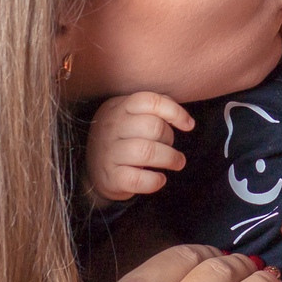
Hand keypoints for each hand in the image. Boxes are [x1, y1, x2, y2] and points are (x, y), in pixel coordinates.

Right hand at [86, 91, 194, 205]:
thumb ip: (155, 108)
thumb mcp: (130, 115)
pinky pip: (138, 179)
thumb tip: (184, 119)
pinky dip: (155, 180)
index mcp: (119, 107)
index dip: (174, 112)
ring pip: (147, 152)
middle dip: (170, 138)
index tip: (188, 125)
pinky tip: (160, 179)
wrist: (93, 169)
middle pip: (153, 127)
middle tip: (171, 147)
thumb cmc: (122, 138)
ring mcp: (110, 153)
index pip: (150, 101)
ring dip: (170, 158)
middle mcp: (112, 128)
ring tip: (177, 162)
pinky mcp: (111, 177)